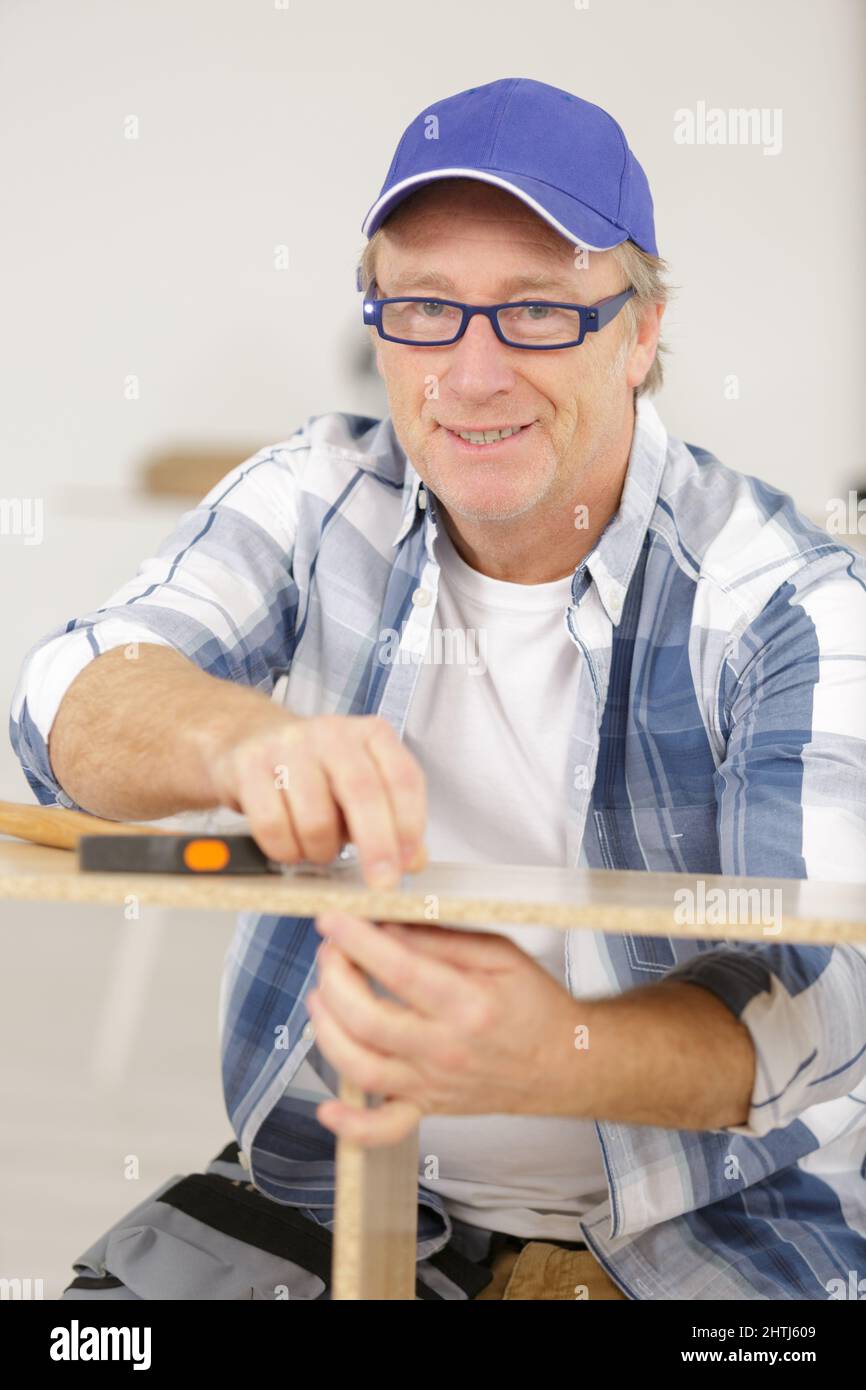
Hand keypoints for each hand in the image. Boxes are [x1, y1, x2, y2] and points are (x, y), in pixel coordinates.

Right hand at [206, 711, 426, 886]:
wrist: (251, 740)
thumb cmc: (316, 773)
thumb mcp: (362, 790)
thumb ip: (392, 822)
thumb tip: (414, 861)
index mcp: (371, 734)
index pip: (403, 778)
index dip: (409, 824)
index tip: (407, 863)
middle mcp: (333, 732)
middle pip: (363, 793)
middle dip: (376, 846)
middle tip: (380, 883)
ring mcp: (289, 745)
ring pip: (316, 818)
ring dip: (321, 851)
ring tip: (319, 850)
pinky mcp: (250, 764)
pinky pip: (272, 825)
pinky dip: (285, 850)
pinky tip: (290, 847)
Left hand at [307, 911, 585, 1144]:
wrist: (565, 1063)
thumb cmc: (535, 1006)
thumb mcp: (499, 953)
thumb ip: (441, 939)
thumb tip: (387, 927)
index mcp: (468, 1003)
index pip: (398, 968)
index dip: (356, 940)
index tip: (333, 919)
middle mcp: (447, 1048)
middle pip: (368, 1018)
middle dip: (335, 978)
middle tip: (330, 952)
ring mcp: (434, 1083)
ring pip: (362, 1066)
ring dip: (327, 1030)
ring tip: (321, 997)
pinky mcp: (428, 1107)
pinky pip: (384, 1128)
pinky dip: (352, 1125)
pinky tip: (328, 1106)